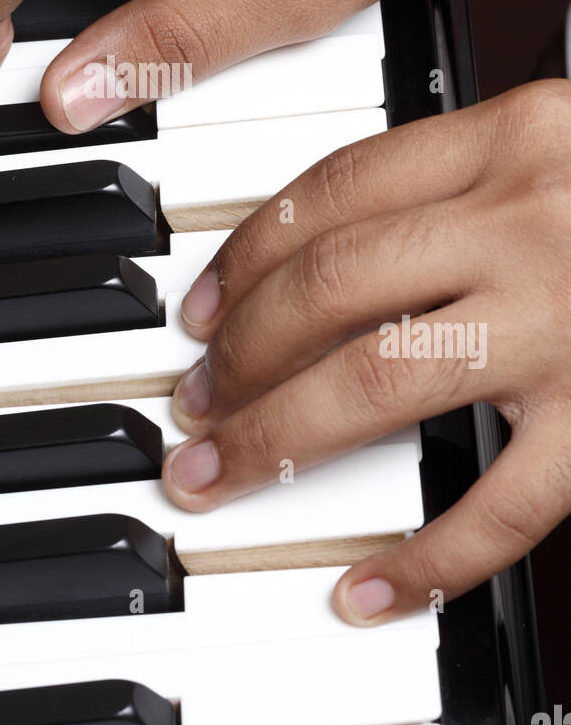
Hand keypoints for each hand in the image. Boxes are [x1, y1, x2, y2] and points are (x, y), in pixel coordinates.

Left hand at [163, 81, 570, 624]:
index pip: (334, 185)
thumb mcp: (563, 143)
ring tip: (222, 467)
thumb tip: (325, 243)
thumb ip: (464, 173)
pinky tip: (368, 587)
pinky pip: (505, 505)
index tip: (201, 303)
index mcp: (516, 136)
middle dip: (236, 352)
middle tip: (190, 398)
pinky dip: (425, 557)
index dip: (244, 251)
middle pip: (331, 285)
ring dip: (279, 433)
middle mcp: (534, 220)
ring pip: (380, 381)